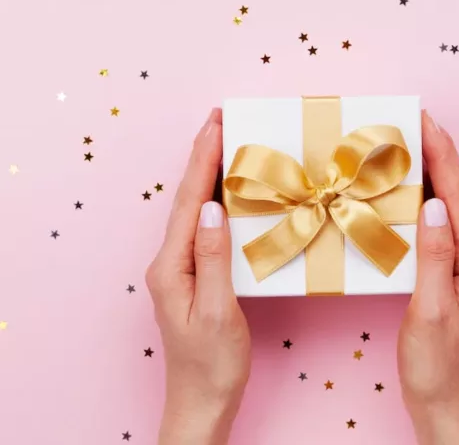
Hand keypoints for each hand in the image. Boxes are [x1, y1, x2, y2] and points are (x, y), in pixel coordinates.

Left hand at [146, 109, 250, 444]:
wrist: (203, 399)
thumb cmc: (212, 363)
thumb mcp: (218, 312)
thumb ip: (213, 259)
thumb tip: (215, 209)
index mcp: (172, 266)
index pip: (190, 202)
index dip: (203, 160)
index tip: (216, 124)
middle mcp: (170, 262)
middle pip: (188, 199)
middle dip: (203, 156)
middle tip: (220, 120)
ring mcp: (180, 268)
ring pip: (195, 211)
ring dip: (208, 175)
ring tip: (224, 144)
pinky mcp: (193, 275)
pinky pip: (203, 228)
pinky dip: (215, 201)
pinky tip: (227, 193)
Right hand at [397, 111, 458, 444]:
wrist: (442, 401)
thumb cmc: (436, 364)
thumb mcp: (429, 311)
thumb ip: (433, 258)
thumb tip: (431, 208)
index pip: (458, 200)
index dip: (443, 157)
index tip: (426, 123)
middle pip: (457, 197)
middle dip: (439, 155)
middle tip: (416, 122)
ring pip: (447, 209)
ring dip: (431, 174)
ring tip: (410, 146)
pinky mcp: (447, 274)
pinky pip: (436, 228)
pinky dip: (422, 202)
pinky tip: (407, 194)